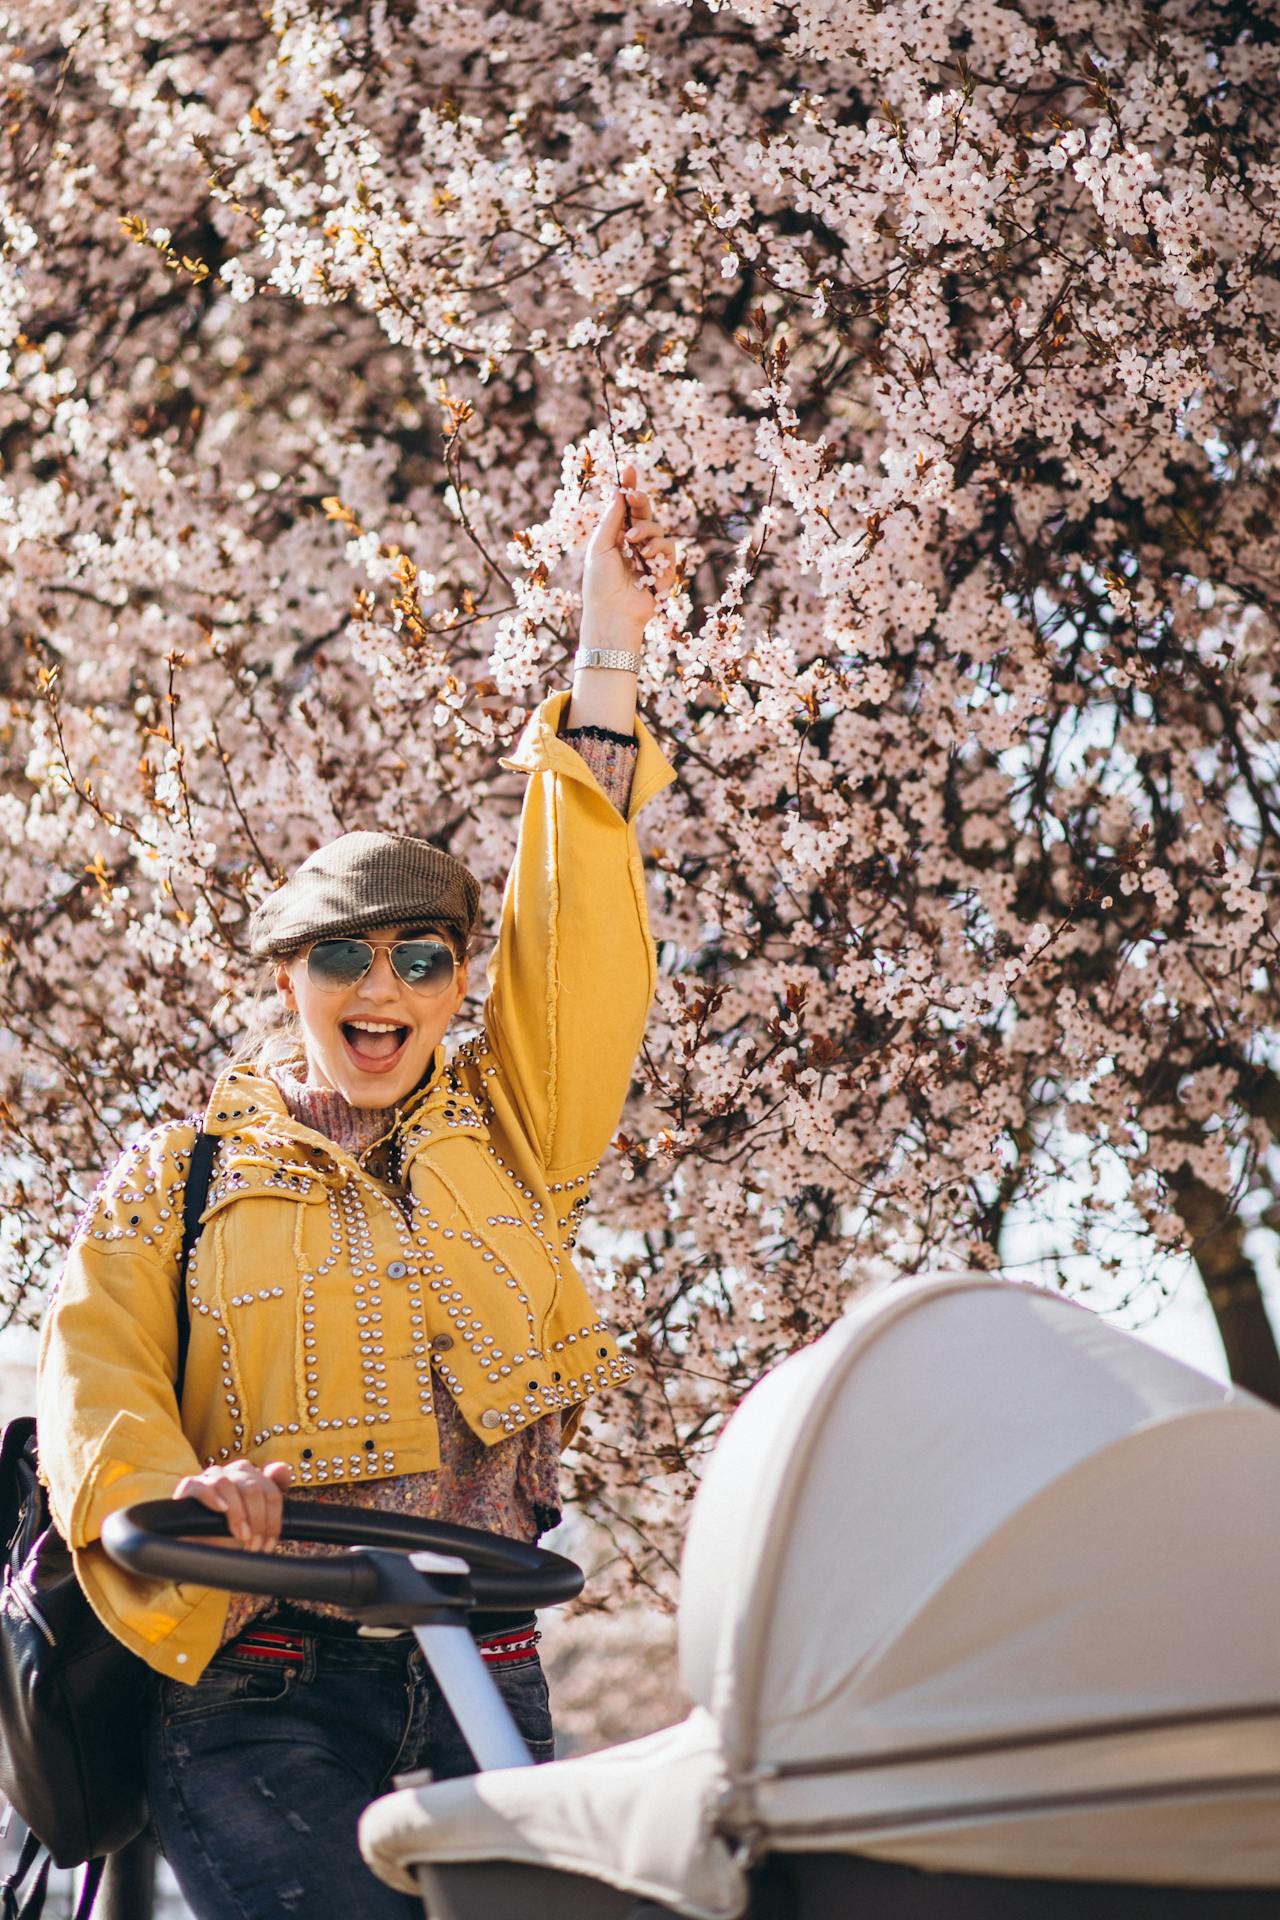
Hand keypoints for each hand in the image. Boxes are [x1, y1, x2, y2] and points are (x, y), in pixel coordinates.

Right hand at [174, 1459, 292, 1552]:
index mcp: (252, 1476)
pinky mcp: (189, 1486)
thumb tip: (283, 1468)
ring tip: (241, 1536)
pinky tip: (221, 1509)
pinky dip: (213, 1497)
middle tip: (254, 1545)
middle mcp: (232, 1472)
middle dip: (257, 1520)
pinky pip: (202, 1486)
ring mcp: (211, 1477)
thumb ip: (271, 1496)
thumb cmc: (228, 1532)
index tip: (270, 1543)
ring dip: (238, 1514)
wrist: (198, 1545)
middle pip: (253, 1488)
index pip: (271, 1490)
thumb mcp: (254, 1521)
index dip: (273, 1519)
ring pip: (229, 1485)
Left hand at [581, 461, 677, 643]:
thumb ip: (611, 520)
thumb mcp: (599, 547)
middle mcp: (634, 544)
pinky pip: (670, 550)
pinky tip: (648, 563)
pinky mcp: (664, 570)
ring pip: (659, 530)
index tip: (630, 469)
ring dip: (648, 533)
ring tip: (635, 545)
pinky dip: (659, 553)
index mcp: (616, 536)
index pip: (625, 507)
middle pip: (645, 513)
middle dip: (641, 503)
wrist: (612, 613)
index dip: (629, 488)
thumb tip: (618, 492)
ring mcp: (650, 556)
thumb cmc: (599, 583)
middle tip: (634, 499)